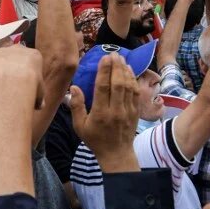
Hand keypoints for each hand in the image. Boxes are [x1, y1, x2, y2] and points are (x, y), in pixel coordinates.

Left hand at [0, 46, 43, 106]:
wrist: (16, 79)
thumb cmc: (32, 86)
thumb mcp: (40, 93)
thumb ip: (39, 97)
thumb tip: (39, 106)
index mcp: (32, 55)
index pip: (26, 62)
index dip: (21, 74)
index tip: (17, 84)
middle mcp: (16, 49)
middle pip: (9, 59)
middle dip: (5, 70)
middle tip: (2, 86)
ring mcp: (0, 51)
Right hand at [68, 54, 139, 172]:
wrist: (117, 154)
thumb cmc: (95, 140)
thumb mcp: (80, 126)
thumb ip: (76, 106)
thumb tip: (73, 87)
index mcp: (100, 114)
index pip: (103, 88)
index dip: (104, 71)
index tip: (104, 58)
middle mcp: (116, 110)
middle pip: (118, 84)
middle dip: (116, 67)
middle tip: (113, 54)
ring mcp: (128, 111)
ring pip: (128, 86)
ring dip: (125, 71)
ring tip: (121, 58)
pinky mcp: (136, 111)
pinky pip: (135, 93)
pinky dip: (133, 79)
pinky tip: (129, 70)